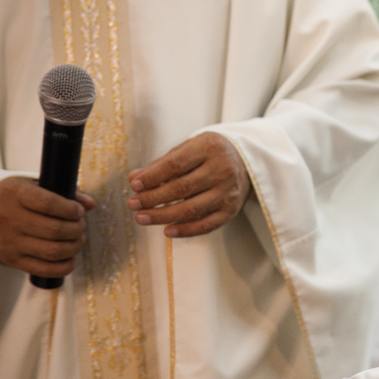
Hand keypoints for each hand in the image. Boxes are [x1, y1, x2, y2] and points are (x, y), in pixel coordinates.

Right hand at [0, 176, 95, 276]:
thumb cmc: (14, 197)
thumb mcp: (33, 185)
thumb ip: (62, 192)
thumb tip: (89, 204)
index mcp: (14, 194)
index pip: (48, 204)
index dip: (70, 209)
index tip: (79, 211)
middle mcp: (9, 218)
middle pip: (54, 230)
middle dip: (76, 229)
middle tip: (81, 226)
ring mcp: (9, 242)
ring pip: (52, 251)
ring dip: (74, 247)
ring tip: (78, 239)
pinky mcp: (11, 260)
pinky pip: (43, 269)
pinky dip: (63, 267)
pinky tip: (72, 260)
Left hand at [127, 132, 250, 236]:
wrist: (245, 162)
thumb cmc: (209, 154)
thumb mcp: (189, 149)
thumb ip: (162, 163)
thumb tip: (135, 179)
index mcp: (209, 148)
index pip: (176, 164)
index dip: (153, 177)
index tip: (134, 185)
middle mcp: (222, 170)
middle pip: (182, 188)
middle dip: (153, 198)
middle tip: (133, 204)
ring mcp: (228, 193)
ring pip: (191, 209)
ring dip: (163, 216)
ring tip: (141, 218)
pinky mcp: (230, 211)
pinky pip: (206, 225)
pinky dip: (185, 230)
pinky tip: (167, 231)